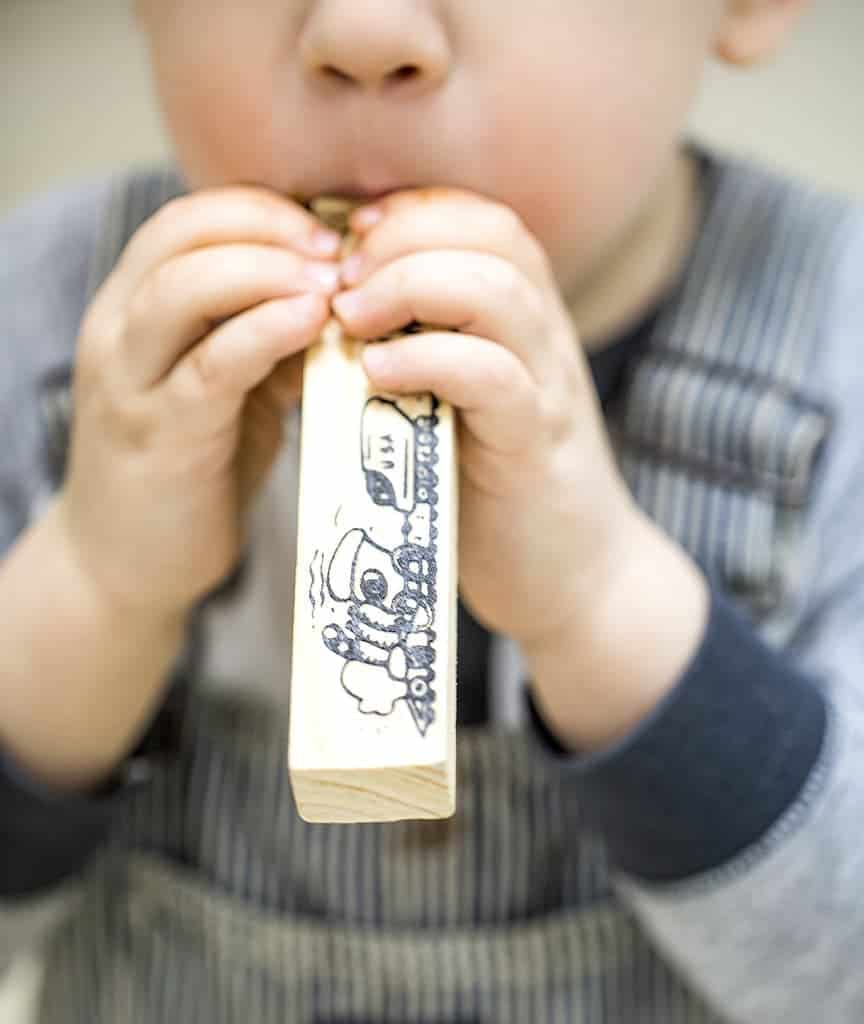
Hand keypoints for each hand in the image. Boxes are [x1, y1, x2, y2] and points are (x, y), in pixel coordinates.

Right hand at [61, 187, 342, 619]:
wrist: (126, 568)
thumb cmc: (189, 472)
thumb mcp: (228, 391)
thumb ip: (264, 341)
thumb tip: (337, 298)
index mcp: (132, 309)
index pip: (186, 219)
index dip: (260, 209)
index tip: (329, 228)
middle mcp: (118, 331)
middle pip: (182, 235)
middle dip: (269, 227)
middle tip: (340, 247)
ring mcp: (131, 383)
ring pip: (184, 287)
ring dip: (267, 270)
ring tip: (333, 280)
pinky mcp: (161, 436)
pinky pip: (212, 366)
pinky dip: (265, 332)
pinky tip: (313, 322)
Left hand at [332, 189, 638, 647]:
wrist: (572, 578)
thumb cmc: (494, 493)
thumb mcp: (456, 407)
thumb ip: (421, 356)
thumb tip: (334, 318)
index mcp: (526, 324)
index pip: (485, 221)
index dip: (414, 210)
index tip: (348, 236)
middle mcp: (545, 341)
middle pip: (493, 236)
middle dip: (405, 236)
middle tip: (339, 277)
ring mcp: (548, 390)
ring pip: (498, 292)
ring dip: (411, 286)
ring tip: (350, 317)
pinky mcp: (534, 446)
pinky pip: (493, 376)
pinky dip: (430, 360)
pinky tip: (377, 374)